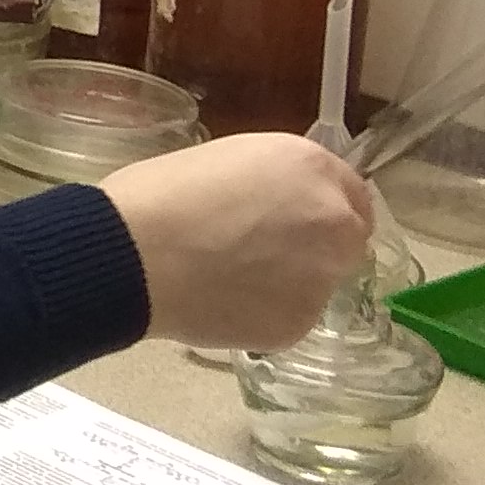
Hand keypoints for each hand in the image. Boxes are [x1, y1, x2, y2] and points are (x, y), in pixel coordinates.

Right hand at [112, 134, 376, 352]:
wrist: (132, 254)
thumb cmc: (161, 193)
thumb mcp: (228, 160)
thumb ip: (274, 183)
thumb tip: (281, 208)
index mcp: (312, 169)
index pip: (352, 192)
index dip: (321, 206)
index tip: (294, 219)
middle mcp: (333, 222)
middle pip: (346, 240)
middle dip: (315, 246)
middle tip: (262, 252)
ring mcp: (321, 278)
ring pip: (319, 282)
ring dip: (290, 281)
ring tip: (230, 280)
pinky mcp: (299, 324)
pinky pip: (290, 316)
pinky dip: (265, 313)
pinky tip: (224, 302)